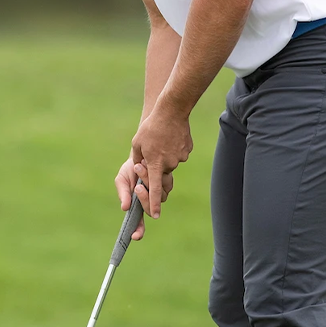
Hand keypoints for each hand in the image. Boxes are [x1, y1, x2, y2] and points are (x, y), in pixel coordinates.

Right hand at [115, 157, 173, 240]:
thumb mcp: (122, 180)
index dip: (138, 231)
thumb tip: (125, 208)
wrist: (141, 154)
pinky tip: (148, 165)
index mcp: (137, 205)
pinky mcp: (167, 184)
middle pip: (150, 210)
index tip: (135, 236)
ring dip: (148, 181)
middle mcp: (150, 202)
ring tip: (138, 167)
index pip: (138, 223)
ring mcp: (160, 194)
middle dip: (144, 198)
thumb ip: (123, 193)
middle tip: (137, 186)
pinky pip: (165, 185)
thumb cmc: (129, 171)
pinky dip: (156, 175)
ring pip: (158, 196)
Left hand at [130, 100, 191, 219]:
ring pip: (170, 162)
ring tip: (161, 139)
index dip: (153, 203)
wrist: (172, 111)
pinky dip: (174, 148)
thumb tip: (140, 171)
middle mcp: (169, 164)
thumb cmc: (151, 127)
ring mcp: (180, 157)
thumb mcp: (138, 143)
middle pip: (161, 172)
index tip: (154, 216)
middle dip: (156, 165)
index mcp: (155, 164)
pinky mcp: (187, 150)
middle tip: (153, 149)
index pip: (154, 189)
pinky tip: (171, 136)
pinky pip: (178, 154)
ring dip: (164, 155)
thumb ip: (138, 160)